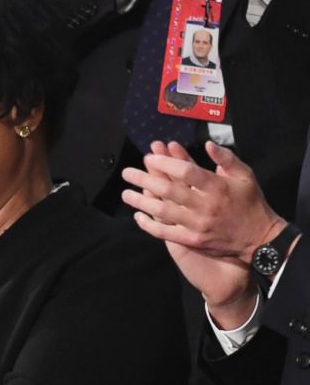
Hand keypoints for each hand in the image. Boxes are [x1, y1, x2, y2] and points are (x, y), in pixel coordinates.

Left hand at [121, 141, 278, 324]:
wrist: (260, 238)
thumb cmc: (250, 203)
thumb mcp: (245, 176)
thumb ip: (226, 159)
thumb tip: (207, 144)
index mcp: (217, 187)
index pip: (186, 172)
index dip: (165, 163)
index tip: (149, 156)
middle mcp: (205, 206)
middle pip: (168, 190)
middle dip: (144, 179)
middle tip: (127, 173)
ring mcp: (197, 225)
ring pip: (162, 211)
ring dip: (141, 201)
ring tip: (125, 193)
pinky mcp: (192, 240)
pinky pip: (165, 233)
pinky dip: (149, 225)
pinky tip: (138, 216)